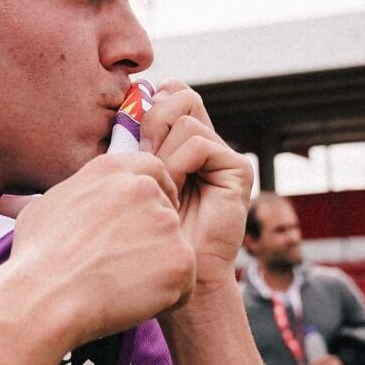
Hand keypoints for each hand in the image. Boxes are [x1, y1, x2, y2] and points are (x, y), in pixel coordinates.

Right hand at [5, 152, 196, 345]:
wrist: (46, 297)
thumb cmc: (37, 258)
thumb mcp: (48, 205)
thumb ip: (78, 194)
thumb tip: (77, 200)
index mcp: (112, 170)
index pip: (152, 170)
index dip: (154, 194)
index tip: (145, 217)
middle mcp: (144, 188)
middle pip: (167, 211)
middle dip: (154, 237)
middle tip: (126, 264)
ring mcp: (166, 223)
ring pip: (175, 249)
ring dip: (156, 270)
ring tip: (119, 288)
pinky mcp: (182, 259)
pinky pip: (183, 283)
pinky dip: (165, 299)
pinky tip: (133, 304)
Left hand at [138, 81, 252, 288]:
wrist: (173, 271)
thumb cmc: (144, 230)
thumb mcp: (132, 177)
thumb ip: (132, 142)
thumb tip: (127, 101)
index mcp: (177, 141)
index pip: (166, 93)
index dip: (146, 104)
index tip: (127, 133)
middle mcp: (203, 143)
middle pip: (179, 94)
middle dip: (152, 118)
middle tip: (140, 154)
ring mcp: (222, 154)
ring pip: (186, 116)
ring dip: (163, 149)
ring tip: (158, 182)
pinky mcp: (237, 169)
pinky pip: (199, 142)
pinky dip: (179, 163)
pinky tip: (173, 189)